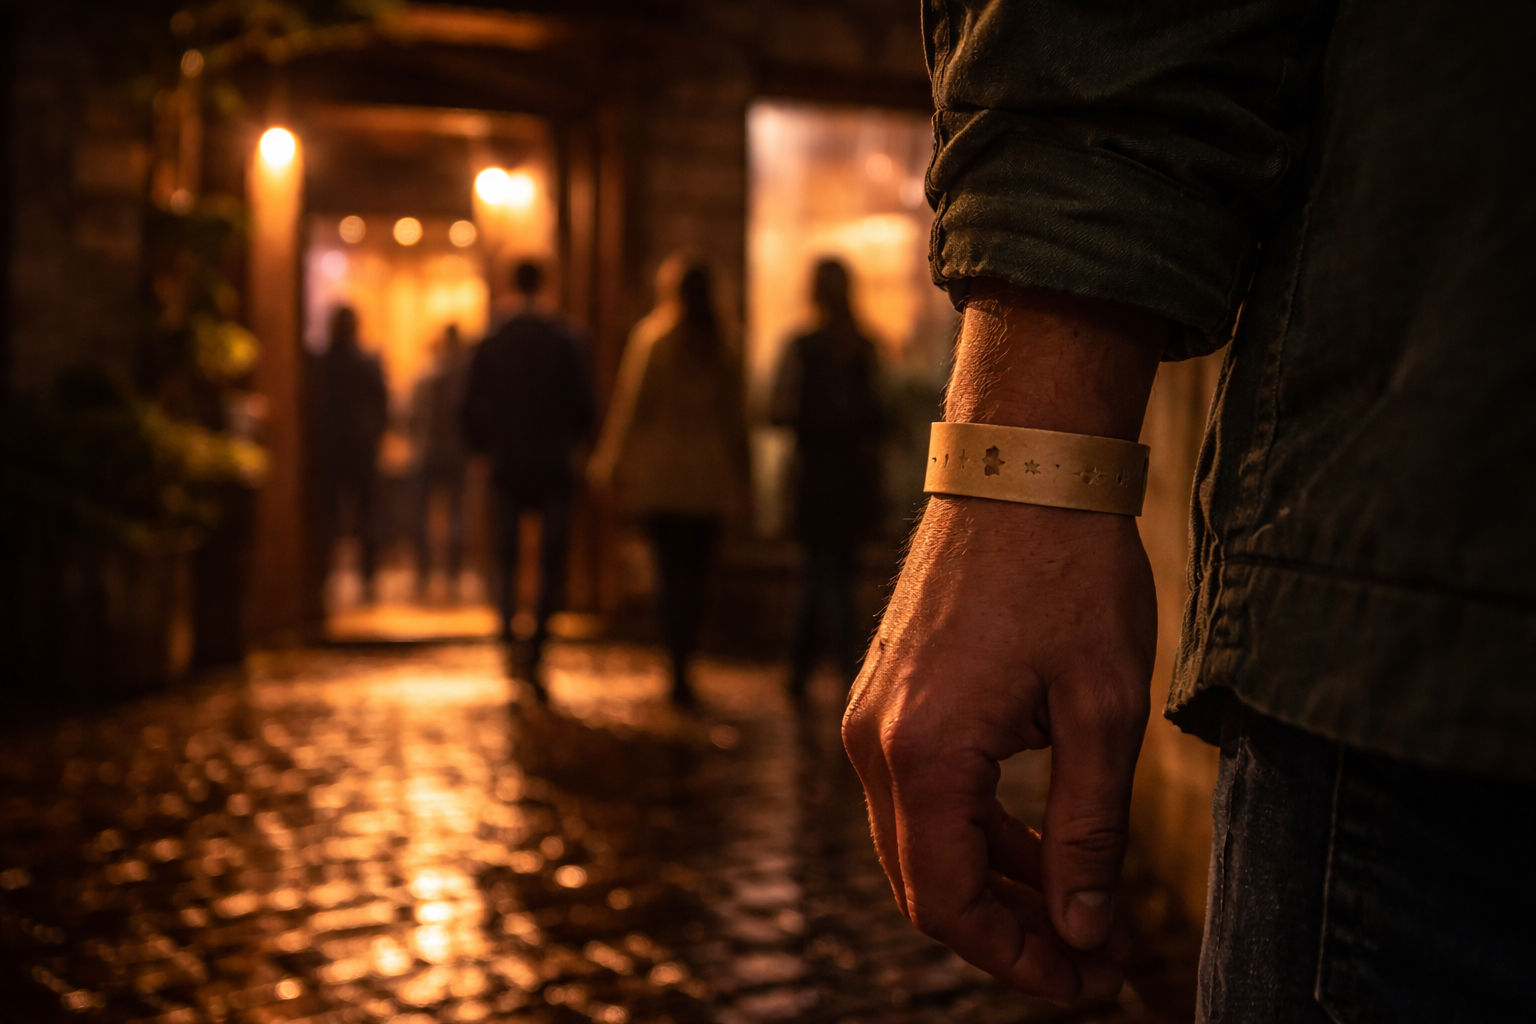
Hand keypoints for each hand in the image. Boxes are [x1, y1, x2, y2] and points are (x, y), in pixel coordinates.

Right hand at [843, 494, 1154, 999]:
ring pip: (919, 842)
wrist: (1022, 467)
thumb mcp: (1104, 710)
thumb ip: (1088, 833)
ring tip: (1077, 910)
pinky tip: (1037, 842)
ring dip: (994, 885)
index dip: (1016, 960)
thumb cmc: (1070, 571)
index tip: (1088, 981)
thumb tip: (1081, 931)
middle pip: (924, 884)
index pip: (948, 903)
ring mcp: (873, 715)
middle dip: (1008, 934)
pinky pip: (920, 793)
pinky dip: (974, 831)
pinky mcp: (888, 694)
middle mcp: (875, 741)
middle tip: (1091, 959)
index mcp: (922, 752)